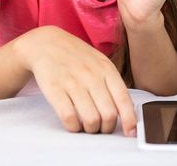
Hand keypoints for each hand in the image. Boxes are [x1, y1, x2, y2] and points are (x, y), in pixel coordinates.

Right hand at [17, 26, 136, 135]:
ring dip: (92, 130)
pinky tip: (74, 124)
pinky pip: (69, 117)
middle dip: (108, 128)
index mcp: (107, 69)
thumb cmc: (77, 57)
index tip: (130, 133)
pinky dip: (74, 127)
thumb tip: (127, 111)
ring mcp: (73, 82)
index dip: (129, 120)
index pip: (123, 99)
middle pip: (109, 114)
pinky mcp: (54, 89)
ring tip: (88, 127)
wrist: (46, 43)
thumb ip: (113, 84)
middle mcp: (92, 76)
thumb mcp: (100, 63)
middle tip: (103, 128)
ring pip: (91, 119)